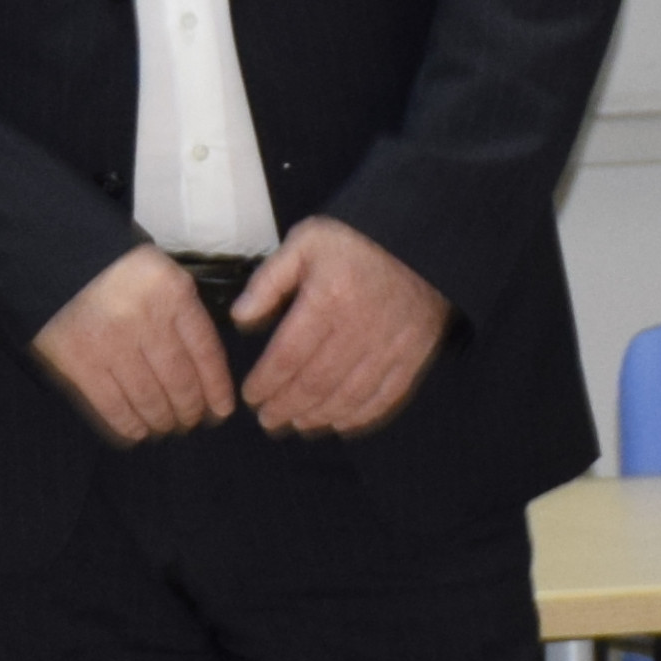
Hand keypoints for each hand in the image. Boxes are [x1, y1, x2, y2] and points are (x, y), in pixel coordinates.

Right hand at [30, 248, 241, 444]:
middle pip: (179, 381)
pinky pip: (111, 404)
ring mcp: (111, 344)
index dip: (216, 387)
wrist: (52, 258)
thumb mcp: (159, 274)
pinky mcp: (80, 362)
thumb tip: (202, 365)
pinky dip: (127, 424)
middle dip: (189, 409)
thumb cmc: (112, 268)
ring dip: (161, 420)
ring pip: (148, 398)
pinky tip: (136, 431)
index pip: (206, 351)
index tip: (221, 409)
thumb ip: (182, 312)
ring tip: (164, 427)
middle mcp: (146, 320)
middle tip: (190, 421)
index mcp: (172, 294)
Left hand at [233, 216, 449, 435]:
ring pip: (349, 395)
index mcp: (328, 298)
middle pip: (316, 382)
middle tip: (268, 420)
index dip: (266, 383)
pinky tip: (340, 423)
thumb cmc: (356, 240)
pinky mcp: (414, 353)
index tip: (252, 396)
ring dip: (319, 416)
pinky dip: (361, 416)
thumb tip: (241, 318)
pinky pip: (387, 395)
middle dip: (287, 407)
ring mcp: (391, 344)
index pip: (288, 355)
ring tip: (297, 424)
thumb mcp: (304, 243)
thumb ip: (269, 282)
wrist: (420, 236)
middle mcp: (360, 326)